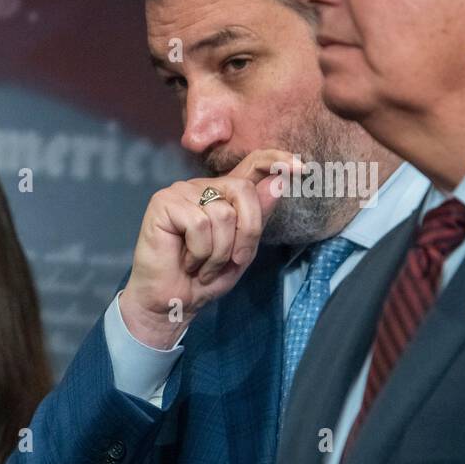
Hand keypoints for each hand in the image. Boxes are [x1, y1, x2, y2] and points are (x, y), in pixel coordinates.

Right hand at [119, 149, 297, 347]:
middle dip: (247, 232)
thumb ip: (258, 218)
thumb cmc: (203, 279)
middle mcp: (202, 187)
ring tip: (203, 266)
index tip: (301, 168)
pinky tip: (188, 261)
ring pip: (222, 213)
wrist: (171, 303)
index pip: (253, 164)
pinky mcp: (163, 203)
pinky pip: (199, 223)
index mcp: (223, 194)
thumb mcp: (243, 251)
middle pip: (243, 190)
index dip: (276, 160)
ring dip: (219, 252)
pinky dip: (200, 252)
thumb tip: (278, 182)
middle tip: (234, 260)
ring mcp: (180, 192)